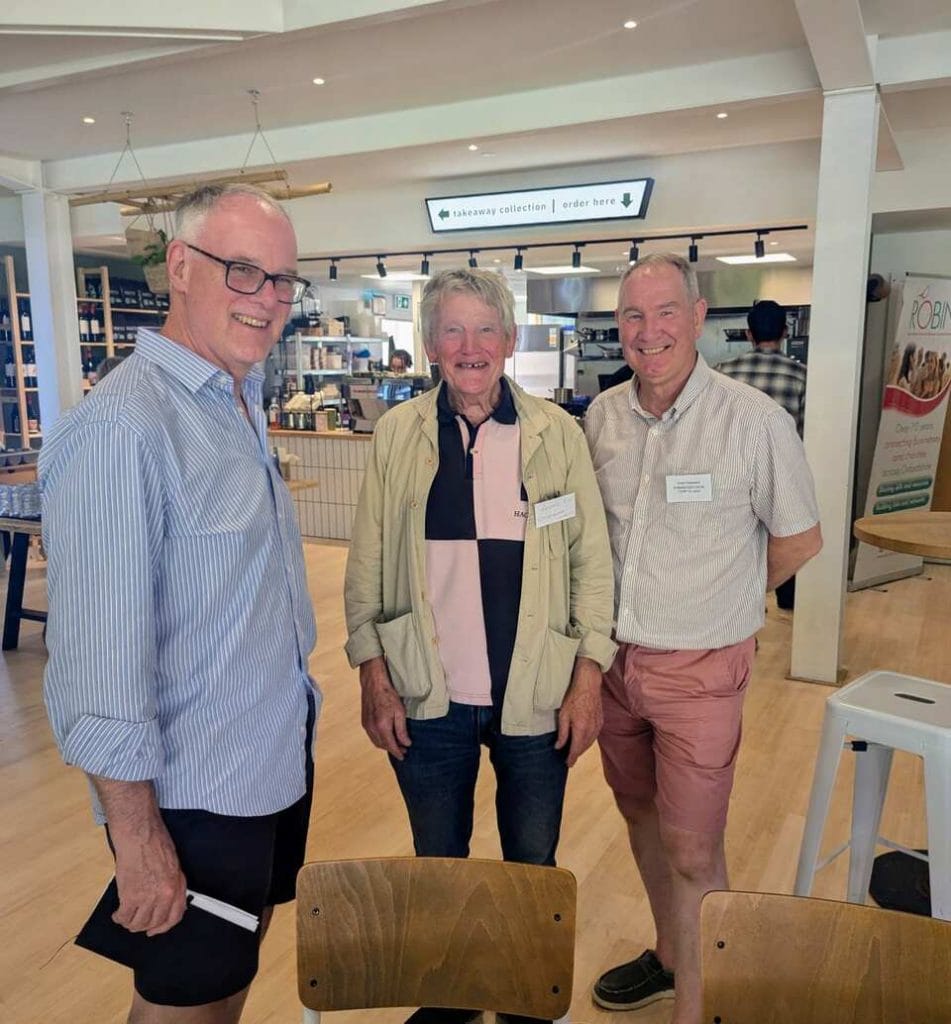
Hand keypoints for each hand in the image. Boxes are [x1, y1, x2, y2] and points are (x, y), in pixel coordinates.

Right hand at [90, 776, 186, 936]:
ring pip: (138, 923)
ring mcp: (148, 898)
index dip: (163, 926)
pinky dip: (119, 918)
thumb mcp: (172, 864)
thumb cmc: (155, 842)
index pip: (175, 916)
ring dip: (130, 923)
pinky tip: (117, 913)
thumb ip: (171, 884)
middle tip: (136, 922)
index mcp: (177, 886)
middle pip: (154, 922)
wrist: (139, 834)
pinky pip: (124, 917)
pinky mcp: (130, 897)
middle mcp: (165, 895)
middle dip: (144, 926)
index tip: (155, 929)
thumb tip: (167, 900)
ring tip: (125, 916)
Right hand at [360, 656, 410, 759]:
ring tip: (395, 744)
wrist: (373, 684)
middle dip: (392, 749)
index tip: (404, 756)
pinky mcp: (364, 722)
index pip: (391, 745)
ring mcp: (366, 726)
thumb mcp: (400, 712)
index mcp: (382, 727)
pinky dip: (379, 739)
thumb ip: (402, 730)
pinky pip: (372, 736)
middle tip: (403, 749)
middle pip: (383, 745)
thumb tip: (406, 743)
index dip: (397, 752)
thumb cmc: (388, 695)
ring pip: (376, 742)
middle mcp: (372, 729)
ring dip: (385, 745)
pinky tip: (386, 736)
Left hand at [555, 657, 603, 766]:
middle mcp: (591, 730)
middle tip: (569, 759)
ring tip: (575, 751)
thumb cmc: (574, 697)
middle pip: (583, 748)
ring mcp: (598, 726)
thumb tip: (558, 746)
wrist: (589, 685)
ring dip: (583, 748)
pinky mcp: (601, 721)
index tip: (568, 764)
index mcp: (581, 729)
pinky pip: (595, 736)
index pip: (576, 749)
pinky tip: (584, 740)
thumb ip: (562, 733)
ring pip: (590, 742)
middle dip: (577, 754)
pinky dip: (589, 741)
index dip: (571, 758)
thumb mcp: (563, 715)